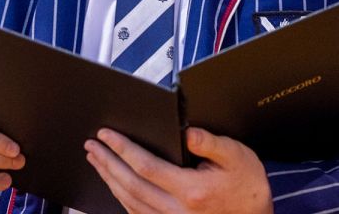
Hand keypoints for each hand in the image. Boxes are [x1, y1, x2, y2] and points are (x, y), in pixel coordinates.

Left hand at [85, 127, 272, 213]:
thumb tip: (189, 132)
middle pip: (130, 185)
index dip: (122, 149)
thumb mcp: (237, 156)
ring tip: (97, 161)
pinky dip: (121, 198)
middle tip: (91, 145)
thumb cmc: (247, 186)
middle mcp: (176, 210)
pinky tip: (115, 185)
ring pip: (130, 202)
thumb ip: (212, 143)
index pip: (145, 166)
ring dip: (110, 179)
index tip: (106, 134)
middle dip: (107, 163)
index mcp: (190, 190)